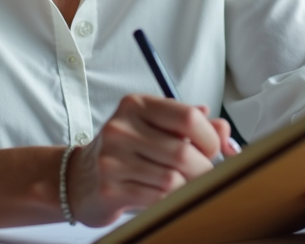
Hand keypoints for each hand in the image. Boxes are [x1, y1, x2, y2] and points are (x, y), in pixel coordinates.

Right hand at [68, 96, 238, 226]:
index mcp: (136, 105)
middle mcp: (121, 127)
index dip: (210, 138)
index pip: (188, 117)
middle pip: (184, 152)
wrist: (80, 178)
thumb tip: (224, 132)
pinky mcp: (110, 187)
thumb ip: (190, 125)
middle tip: (203, 175)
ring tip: (183, 185)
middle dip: (204, 169)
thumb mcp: (154, 128)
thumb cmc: (125, 151)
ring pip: (173, 178)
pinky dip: (170, 199)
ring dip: (187, 186)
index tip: (212, 150)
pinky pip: (157, 197)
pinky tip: (165, 196)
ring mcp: (113, 158)